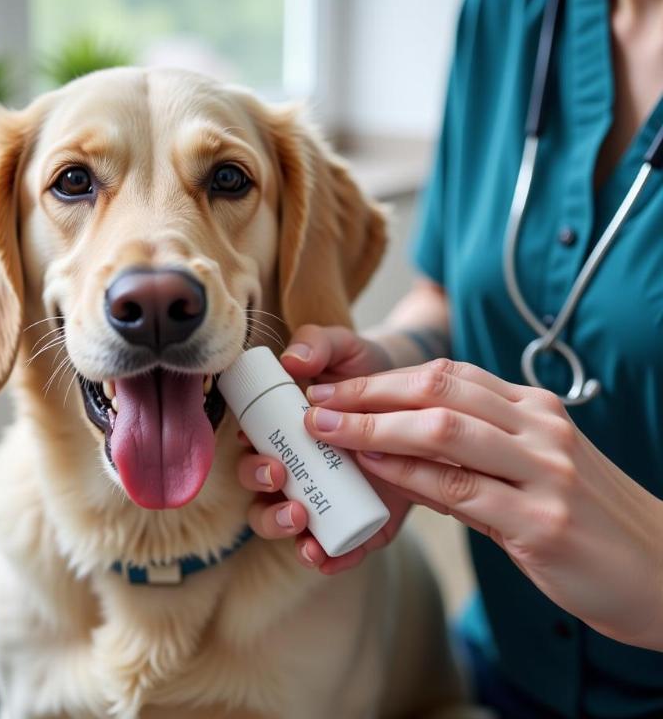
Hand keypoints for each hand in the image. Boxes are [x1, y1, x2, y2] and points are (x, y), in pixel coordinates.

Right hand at [237, 324, 411, 574]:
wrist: (419, 398)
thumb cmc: (368, 371)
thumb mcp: (346, 350)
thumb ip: (319, 344)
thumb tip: (294, 361)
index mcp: (285, 434)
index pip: (253, 453)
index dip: (252, 461)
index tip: (269, 458)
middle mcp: (300, 471)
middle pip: (263, 497)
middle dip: (263, 498)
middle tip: (280, 481)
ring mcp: (327, 500)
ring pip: (291, 527)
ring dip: (283, 530)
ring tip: (300, 521)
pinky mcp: (358, 523)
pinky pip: (337, 549)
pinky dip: (327, 558)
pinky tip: (325, 557)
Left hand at [302, 357, 662, 649]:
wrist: (659, 570)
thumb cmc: (582, 515)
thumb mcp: (533, 466)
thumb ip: (473, 450)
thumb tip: (395, 446)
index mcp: (535, 407)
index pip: (447, 375)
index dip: (384, 379)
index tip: (336, 387)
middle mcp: (540, 427)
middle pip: (438, 390)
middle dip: (368, 393)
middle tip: (316, 402)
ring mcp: (544, 471)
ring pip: (443, 430)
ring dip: (373, 428)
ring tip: (326, 429)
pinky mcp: (541, 522)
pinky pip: (458, 489)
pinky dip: (408, 475)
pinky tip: (373, 471)